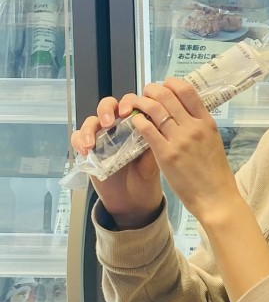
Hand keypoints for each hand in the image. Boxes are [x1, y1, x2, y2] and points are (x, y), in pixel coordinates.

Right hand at [72, 98, 163, 228]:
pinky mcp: (90, 150)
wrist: (134, 199)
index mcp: (137, 124)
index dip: (130, 102)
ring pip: (91, 121)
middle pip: (108, 105)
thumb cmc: (146, 176)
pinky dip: (79, 141)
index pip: (131, 103)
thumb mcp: (154, 159)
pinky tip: (86, 151)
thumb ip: (155, 141)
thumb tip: (157, 123)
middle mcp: (118, 127)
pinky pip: (78, 138)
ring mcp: (102, 137)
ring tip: (92, 142)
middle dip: (106, 109)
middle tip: (109, 121)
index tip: (130, 112)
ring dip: (90, 128)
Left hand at [120, 78, 242, 225]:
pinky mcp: (166, 155)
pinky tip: (134, 122)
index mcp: (207, 122)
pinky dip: (137, 121)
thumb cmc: (215, 173)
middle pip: (167, 96)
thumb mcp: (214, 142)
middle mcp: (194, 127)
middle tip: (145, 93)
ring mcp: (180, 140)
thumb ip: (199, 127)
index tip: (164, 86)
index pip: (188, 91)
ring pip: (154, 109)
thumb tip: (185, 114)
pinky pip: (147, 130)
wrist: (216, 197)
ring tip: (134, 105)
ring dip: (140, 103)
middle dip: (151, 90)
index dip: (171, 83)